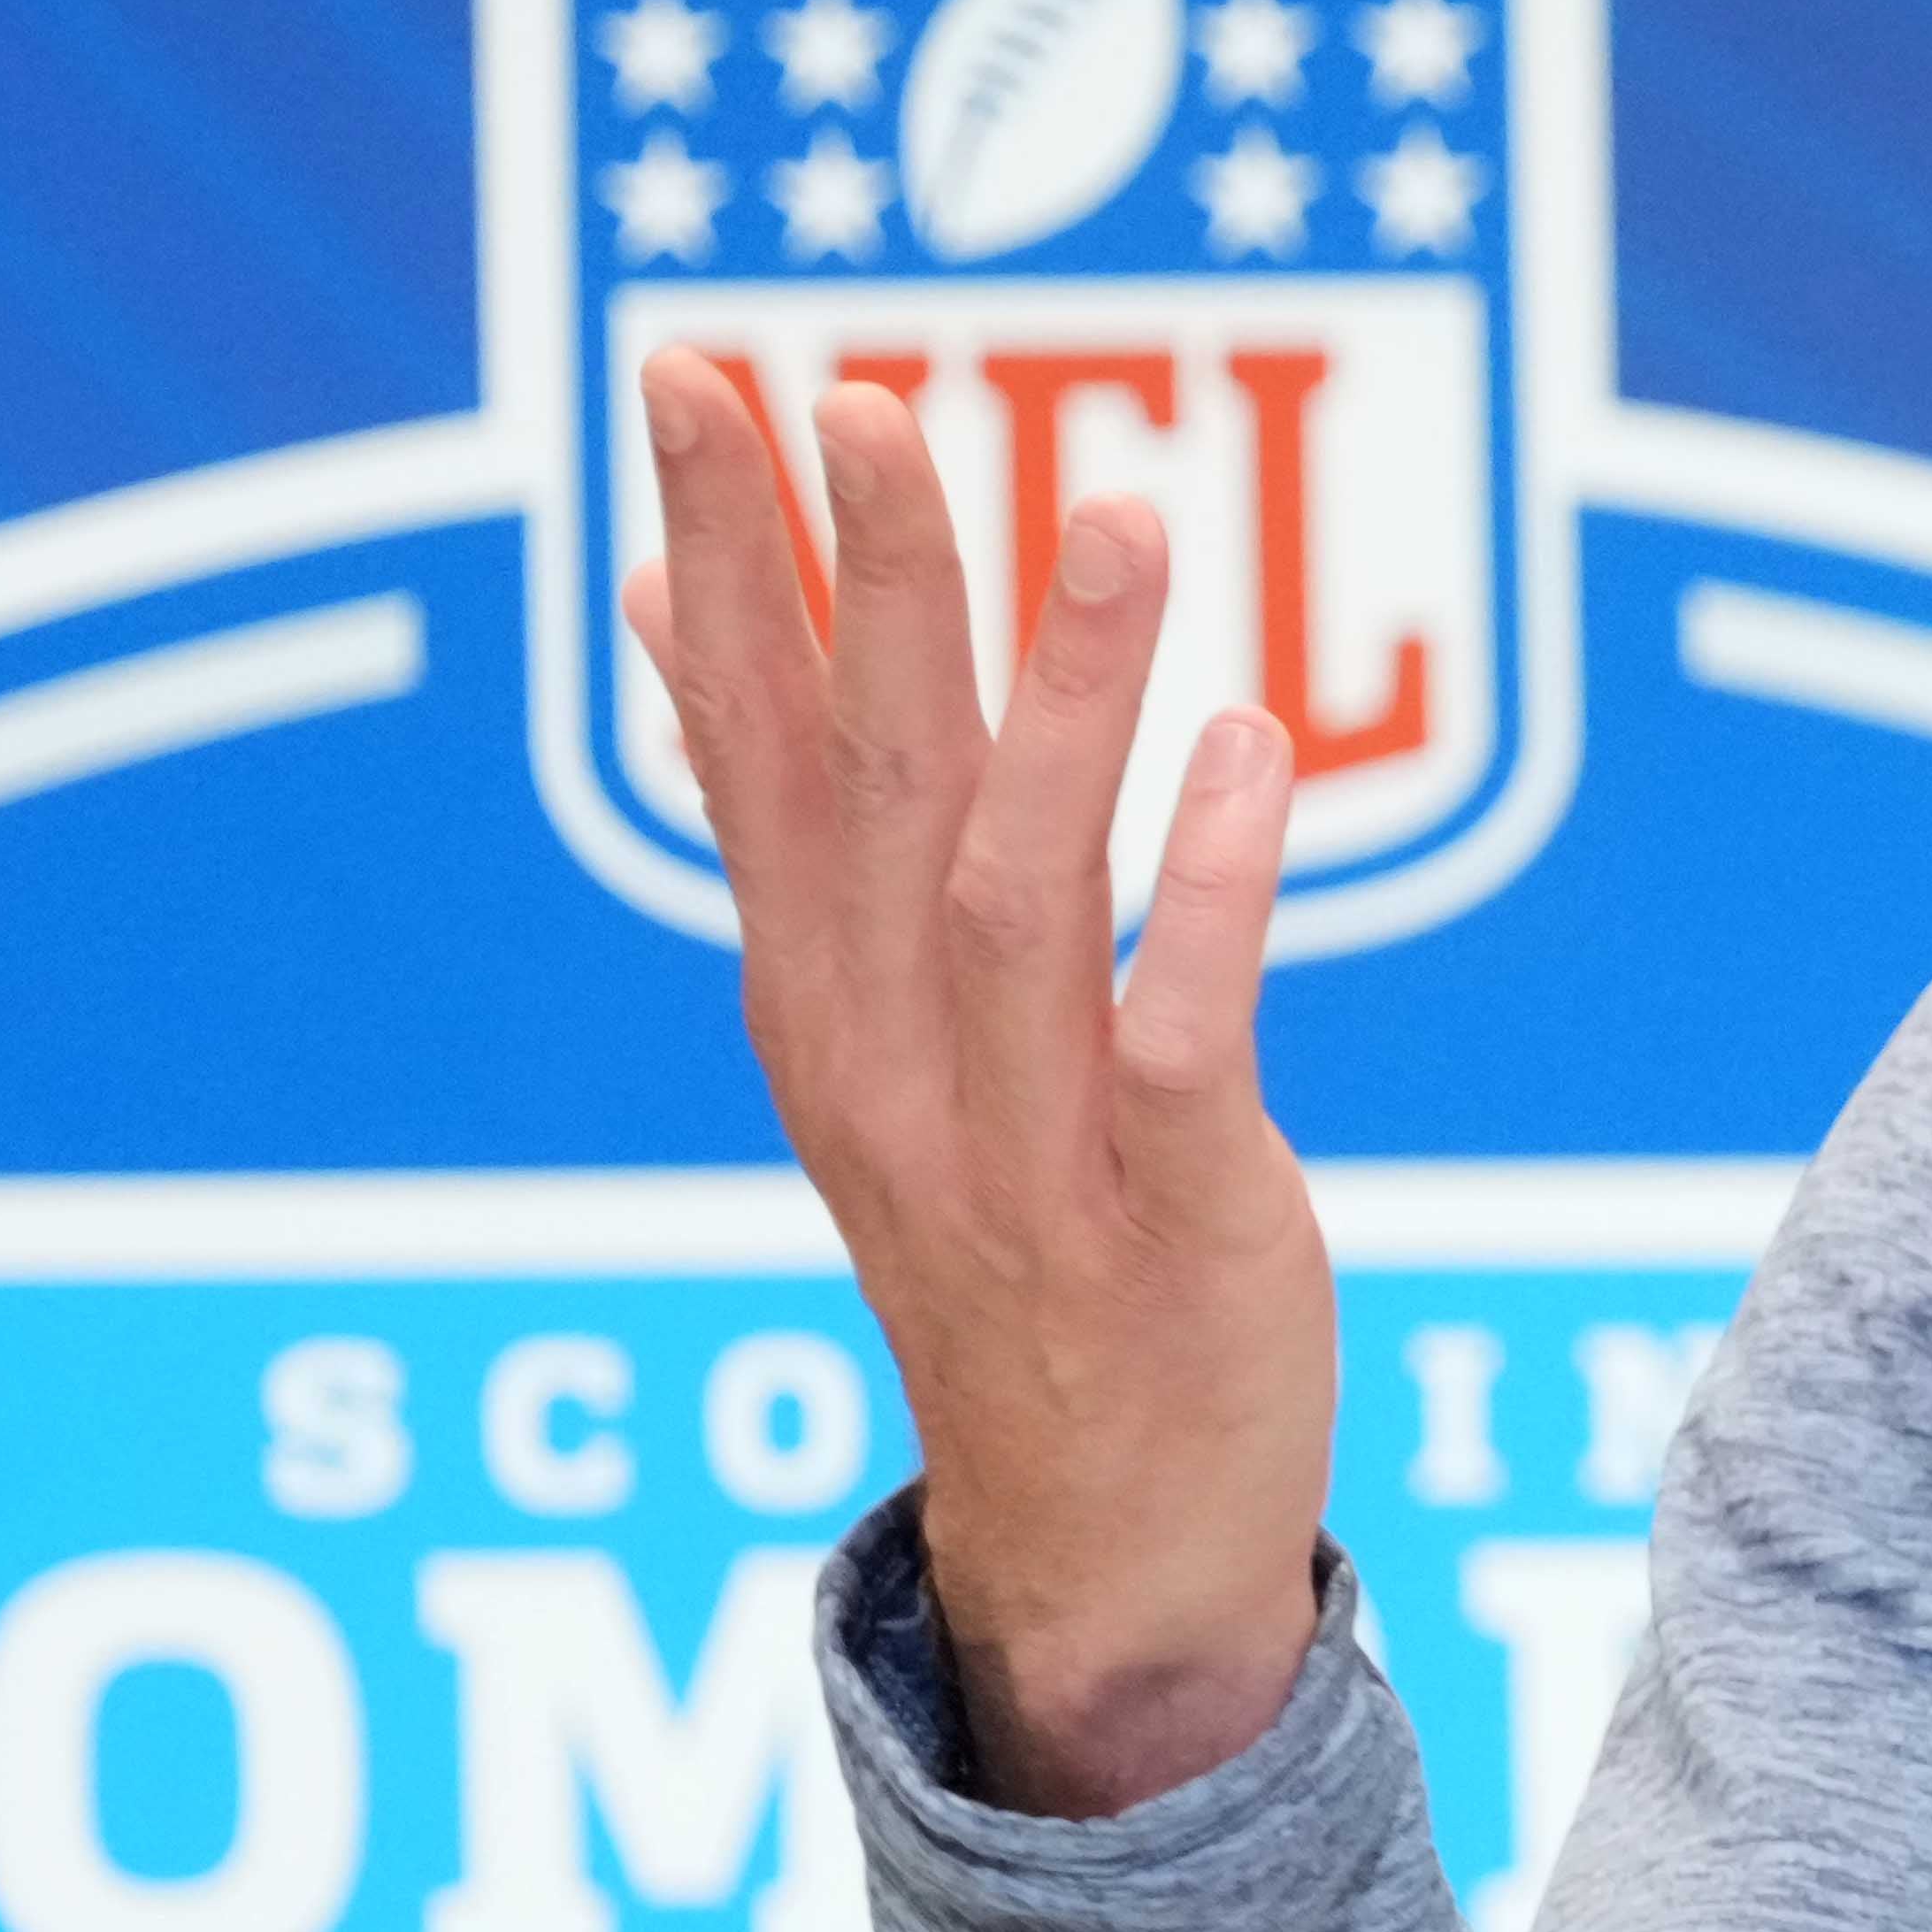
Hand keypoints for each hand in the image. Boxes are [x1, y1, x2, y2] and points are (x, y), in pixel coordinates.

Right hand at [622, 362, 1339, 1815]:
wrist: (1102, 1549)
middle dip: (860, 586)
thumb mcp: (862, 1036)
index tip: (691, 382)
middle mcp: (892, 1066)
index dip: (721, 566)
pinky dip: (1214, 891)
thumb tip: (681, 621)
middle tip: (854, 392)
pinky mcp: (1176, 1216)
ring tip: (1114, 511)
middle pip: (867, 789)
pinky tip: (1250, 751)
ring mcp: (1028, 1148)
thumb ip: (795, 833)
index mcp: (814, 1006)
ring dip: (1062, 701)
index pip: (750, 750)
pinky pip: (1184, 1037)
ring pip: (1021, 892)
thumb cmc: (1002, 1242)